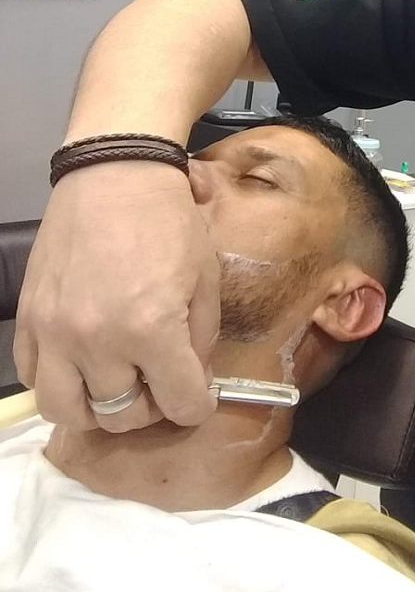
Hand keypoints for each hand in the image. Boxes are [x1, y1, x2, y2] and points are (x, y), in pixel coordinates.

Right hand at [14, 161, 219, 432]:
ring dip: (100, 407)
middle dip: (151, 406)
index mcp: (151, 330)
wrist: (115, 175)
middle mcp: (98, 342)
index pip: (180, 405)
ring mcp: (56, 334)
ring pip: (70, 412)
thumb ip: (201, 338)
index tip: (198, 395)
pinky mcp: (30, 321)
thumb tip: (193, 379)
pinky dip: (61, 382)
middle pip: (123, 417)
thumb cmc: (169, 220)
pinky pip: (35, 380)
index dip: (196, 405)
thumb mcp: (206, 276)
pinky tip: (83, 361)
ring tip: (119, 380)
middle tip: (160, 380)